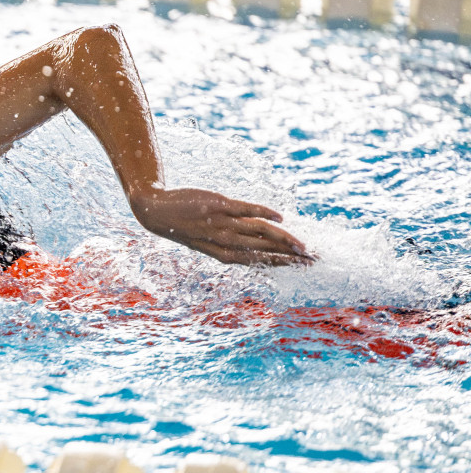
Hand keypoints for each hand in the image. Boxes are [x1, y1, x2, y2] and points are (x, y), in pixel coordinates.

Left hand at [128, 186, 313, 266]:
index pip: (260, 261)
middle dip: (291, 256)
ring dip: (284, 239)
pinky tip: (280, 217)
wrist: (156, 212)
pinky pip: (246, 210)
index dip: (283, 264)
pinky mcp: (219, 205)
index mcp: (224, 255)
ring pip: (260, 233)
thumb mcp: (209, 242)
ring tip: (304, 246)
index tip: (304, 267)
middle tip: (314, 259)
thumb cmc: (187, 227)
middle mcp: (225, 242)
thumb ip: (234, 243)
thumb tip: (259, 244)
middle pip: (265, 249)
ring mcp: (222, 224)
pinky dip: (264, 213)